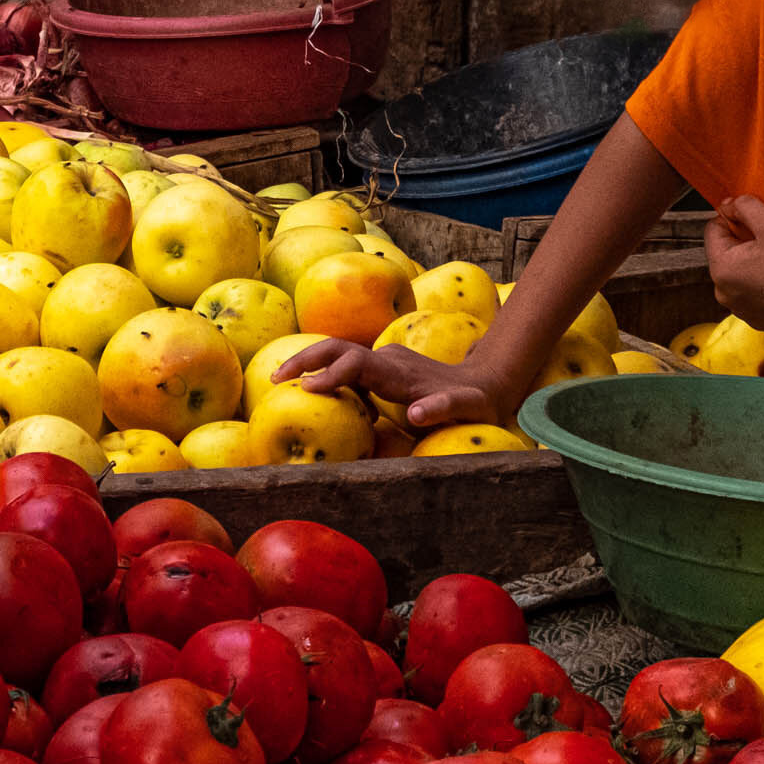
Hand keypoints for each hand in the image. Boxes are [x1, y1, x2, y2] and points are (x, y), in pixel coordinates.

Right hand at [274, 337, 505, 429]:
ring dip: (310, 363)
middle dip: (306, 359)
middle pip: (339, 348)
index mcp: (401, 372)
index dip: (330, 376)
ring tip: (282, 382)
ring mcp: (385, 360)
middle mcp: (389, 360)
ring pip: (339, 353)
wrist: (488, 381)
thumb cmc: (476, 401)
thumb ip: (442, 408)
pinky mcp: (384, 366)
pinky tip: (314, 389)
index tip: (307, 390)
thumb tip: (414, 414)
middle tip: (275, 379)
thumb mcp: (466, 407)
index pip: (357, 365)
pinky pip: (349, 367)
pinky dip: (326, 373)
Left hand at [704, 195, 763, 333]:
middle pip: (725, 252)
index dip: (734, 219)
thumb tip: (729, 204)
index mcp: (722, 269)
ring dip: (752, 261)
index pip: (713, 230)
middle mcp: (723, 293)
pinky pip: (750, 291)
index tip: (758, 220)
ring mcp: (738, 309)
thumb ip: (745, 206)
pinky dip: (761, 282)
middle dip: (744, 241)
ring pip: (738, 272)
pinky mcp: (755, 319)